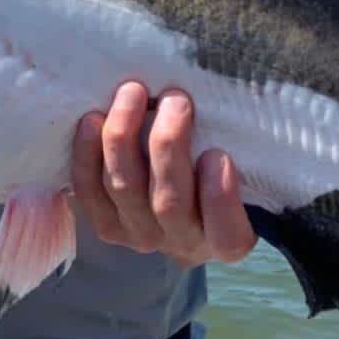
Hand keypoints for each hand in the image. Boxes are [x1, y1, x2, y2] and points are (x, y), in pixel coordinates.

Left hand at [71, 81, 256, 265]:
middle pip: (170, 203)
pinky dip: (87, 156)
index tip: (220, 155)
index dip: (220, 199)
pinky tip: (92, 120)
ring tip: (133, 92)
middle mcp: (184, 245)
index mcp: (229, 240)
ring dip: (125, 138)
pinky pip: (89, 193)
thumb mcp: (250, 168)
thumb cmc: (224, 165)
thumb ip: (248, 147)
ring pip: (127, 191)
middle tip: (178, 99)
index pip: (228, 234)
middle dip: (169, 147)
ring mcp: (140, 237)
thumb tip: (251, 94)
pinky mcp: (107, 225)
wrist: (185, 201)